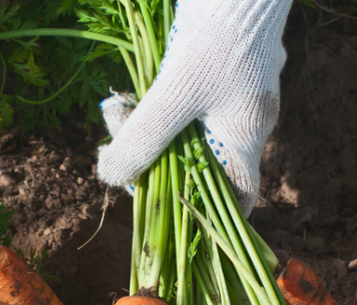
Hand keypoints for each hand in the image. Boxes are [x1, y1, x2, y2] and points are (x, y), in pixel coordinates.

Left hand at [97, 0, 292, 214]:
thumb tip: (110, 175)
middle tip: (119, 149)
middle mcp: (243, 118)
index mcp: (246, 135)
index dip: (208, 217)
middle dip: (155, 162)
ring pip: (183, 129)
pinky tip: (128, 94)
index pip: (239, 197)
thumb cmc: (218, 35)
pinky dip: (153, 102)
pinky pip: (179, 101)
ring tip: (117, 112)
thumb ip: (144, 138)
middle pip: (198, 163)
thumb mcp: (175, 93)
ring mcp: (231, 91)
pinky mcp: (214, 67)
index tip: (163, 212)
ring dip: (146, 128)